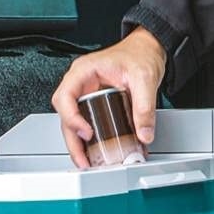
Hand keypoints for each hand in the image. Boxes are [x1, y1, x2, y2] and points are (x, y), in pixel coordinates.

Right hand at [51, 28, 167, 166]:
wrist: (147, 51)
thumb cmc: (139, 55)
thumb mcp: (145, 78)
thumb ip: (145, 107)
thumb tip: (144, 133)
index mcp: (84, 71)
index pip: (65, 97)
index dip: (72, 118)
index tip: (86, 132)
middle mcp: (80, 84)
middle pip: (66, 115)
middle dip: (72, 140)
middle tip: (83, 160)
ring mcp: (85, 95)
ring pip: (73, 123)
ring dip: (78, 145)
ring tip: (87, 163)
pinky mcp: (94, 105)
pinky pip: (86, 124)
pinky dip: (89, 141)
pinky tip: (95, 153)